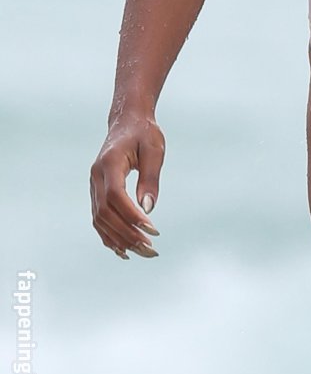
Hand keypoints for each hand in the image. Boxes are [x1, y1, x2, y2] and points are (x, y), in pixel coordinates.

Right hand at [90, 113, 164, 260]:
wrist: (127, 121)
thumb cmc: (144, 133)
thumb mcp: (154, 150)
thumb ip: (151, 177)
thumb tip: (148, 209)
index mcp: (109, 163)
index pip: (115, 196)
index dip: (131, 215)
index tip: (152, 230)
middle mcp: (96, 176)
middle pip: (106, 212)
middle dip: (127, 233)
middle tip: (150, 248)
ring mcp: (93, 185)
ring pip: (100, 219)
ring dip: (119, 239)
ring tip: (142, 252)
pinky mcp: (96, 191)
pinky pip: (98, 219)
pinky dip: (109, 236)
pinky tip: (124, 249)